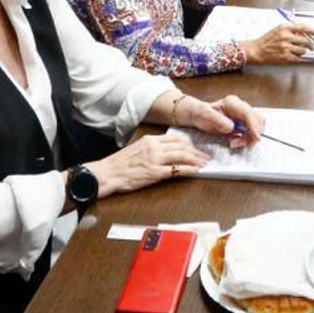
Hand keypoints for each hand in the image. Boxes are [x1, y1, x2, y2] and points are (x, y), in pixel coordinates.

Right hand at [90, 133, 209, 194]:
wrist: (107, 173)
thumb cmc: (119, 164)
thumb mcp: (137, 149)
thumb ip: (151, 148)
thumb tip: (166, 151)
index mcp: (150, 140)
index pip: (175, 139)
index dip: (189, 144)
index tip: (196, 148)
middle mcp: (154, 147)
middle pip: (182, 147)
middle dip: (196, 152)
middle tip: (206, 157)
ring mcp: (155, 159)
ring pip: (182, 156)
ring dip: (196, 160)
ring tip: (204, 164)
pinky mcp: (154, 173)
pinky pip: (176, 170)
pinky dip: (188, 170)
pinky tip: (195, 171)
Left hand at [180, 93, 263, 147]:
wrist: (198, 115)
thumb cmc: (200, 114)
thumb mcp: (205, 116)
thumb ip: (218, 120)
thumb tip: (232, 127)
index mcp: (232, 103)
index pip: (249, 114)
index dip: (254, 126)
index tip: (255, 138)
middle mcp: (241, 107)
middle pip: (258, 120)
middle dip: (253, 134)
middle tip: (238, 143)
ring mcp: (243, 115)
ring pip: (257, 127)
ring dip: (250, 138)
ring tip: (234, 143)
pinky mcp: (243, 123)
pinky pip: (252, 131)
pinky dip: (248, 139)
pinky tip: (236, 141)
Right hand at [241, 23, 313, 64]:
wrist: (257, 50)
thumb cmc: (268, 40)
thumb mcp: (279, 30)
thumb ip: (292, 30)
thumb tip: (305, 33)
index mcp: (285, 27)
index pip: (304, 27)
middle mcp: (286, 36)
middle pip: (306, 41)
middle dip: (310, 45)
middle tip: (311, 47)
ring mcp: (286, 47)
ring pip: (303, 50)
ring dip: (302, 51)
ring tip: (296, 51)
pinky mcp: (285, 57)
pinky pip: (298, 58)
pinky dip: (297, 57)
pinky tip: (291, 55)